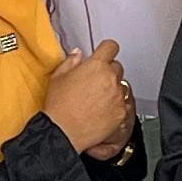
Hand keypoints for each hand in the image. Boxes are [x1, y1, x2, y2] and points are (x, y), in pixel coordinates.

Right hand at [45, 43, 136, 160]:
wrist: (64, 132)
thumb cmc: (59, 106)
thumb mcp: (58, 77)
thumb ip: (71, 61)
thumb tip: (77, 54)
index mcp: (96, 66)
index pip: (111, 47)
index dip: (106, 49)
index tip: (104, 53)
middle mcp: (110, 79)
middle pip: (117, 67)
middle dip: (107, 71)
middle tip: (94, 81)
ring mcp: (118, 96)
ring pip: (121, 86)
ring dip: (112, 88)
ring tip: (96, 99)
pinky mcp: (121, 112)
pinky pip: (123, 104)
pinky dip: (115, 105)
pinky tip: (101, 111)